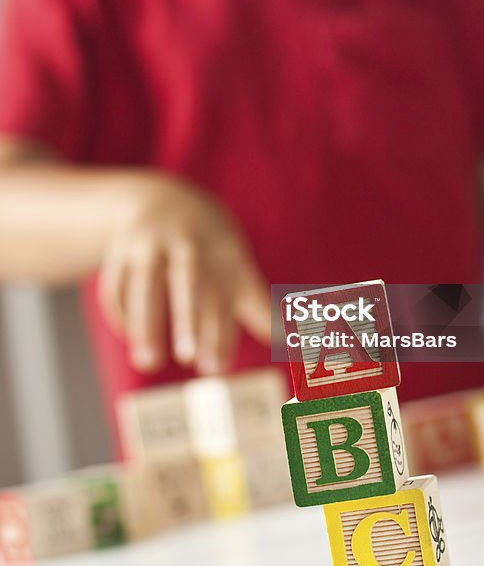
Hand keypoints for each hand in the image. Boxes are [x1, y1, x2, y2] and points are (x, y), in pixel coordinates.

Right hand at [96, 173, 270, 374]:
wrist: (164, 197)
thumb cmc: (209, 245)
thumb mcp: (235, 264)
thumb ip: (257, 304)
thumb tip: (284, 340)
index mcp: (221, 247)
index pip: (222, 293)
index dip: (220, 331)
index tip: (217, 369)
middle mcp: (186, 241)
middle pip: (187, 279)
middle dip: (188, 318)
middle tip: (189, 359)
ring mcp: (150, 242)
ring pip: (144, 281)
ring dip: (146, 321)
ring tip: (148, 362)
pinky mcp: (119, 248)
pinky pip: (117, 284)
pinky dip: (122, 314)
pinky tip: (133, 340)